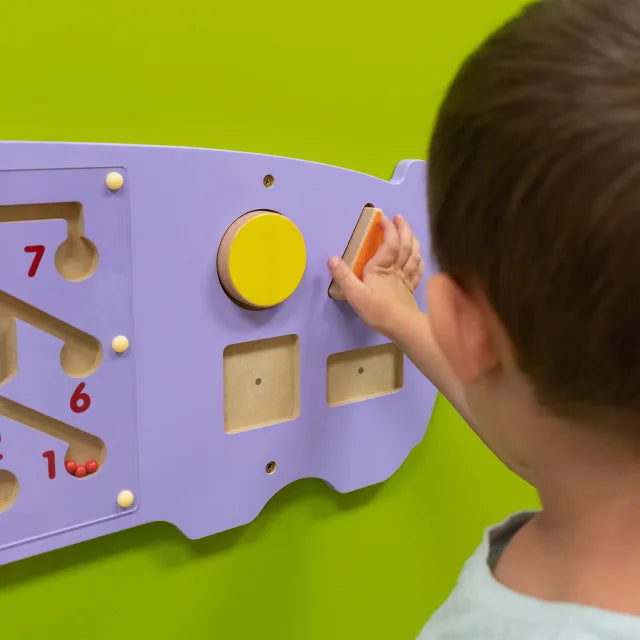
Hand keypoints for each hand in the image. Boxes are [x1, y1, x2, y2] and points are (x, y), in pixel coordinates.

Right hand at [327, 214, 424, 338]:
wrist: (403, 327)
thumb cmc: (378, 310)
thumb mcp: (355, 295)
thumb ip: (344, 276)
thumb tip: (332, 258)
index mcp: (382, 268)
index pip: (389, 243)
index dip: (388, 229)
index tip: (383, 219)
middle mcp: (396, 270)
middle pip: (405, 245)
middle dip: (403, 229)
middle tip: (399, 218)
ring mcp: (406, 279)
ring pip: (413, 255)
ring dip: (413, 240)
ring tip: (410, 232)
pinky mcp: (411, 289)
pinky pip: (417, 270)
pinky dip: (419, 260)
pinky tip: (418, 257)